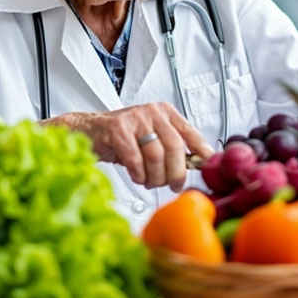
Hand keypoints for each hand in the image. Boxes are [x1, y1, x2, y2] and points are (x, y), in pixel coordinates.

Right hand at [48, 103, 212, 190]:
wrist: (90, 131)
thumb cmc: (124, 138)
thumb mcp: (151, 138)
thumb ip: (171, 149)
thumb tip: (194, 166)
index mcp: (165, 113)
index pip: (190, 132)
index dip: (202, 150)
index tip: (208, 165)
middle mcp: (153, 112)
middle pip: (175, 147)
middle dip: (176, 173)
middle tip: (174, 185)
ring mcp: (135, 119)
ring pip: (155, 155)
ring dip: (154, 176)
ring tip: (149, 181)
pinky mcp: (117, 129)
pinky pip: (135, 158)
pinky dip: (138, 174)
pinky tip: (137, 176)